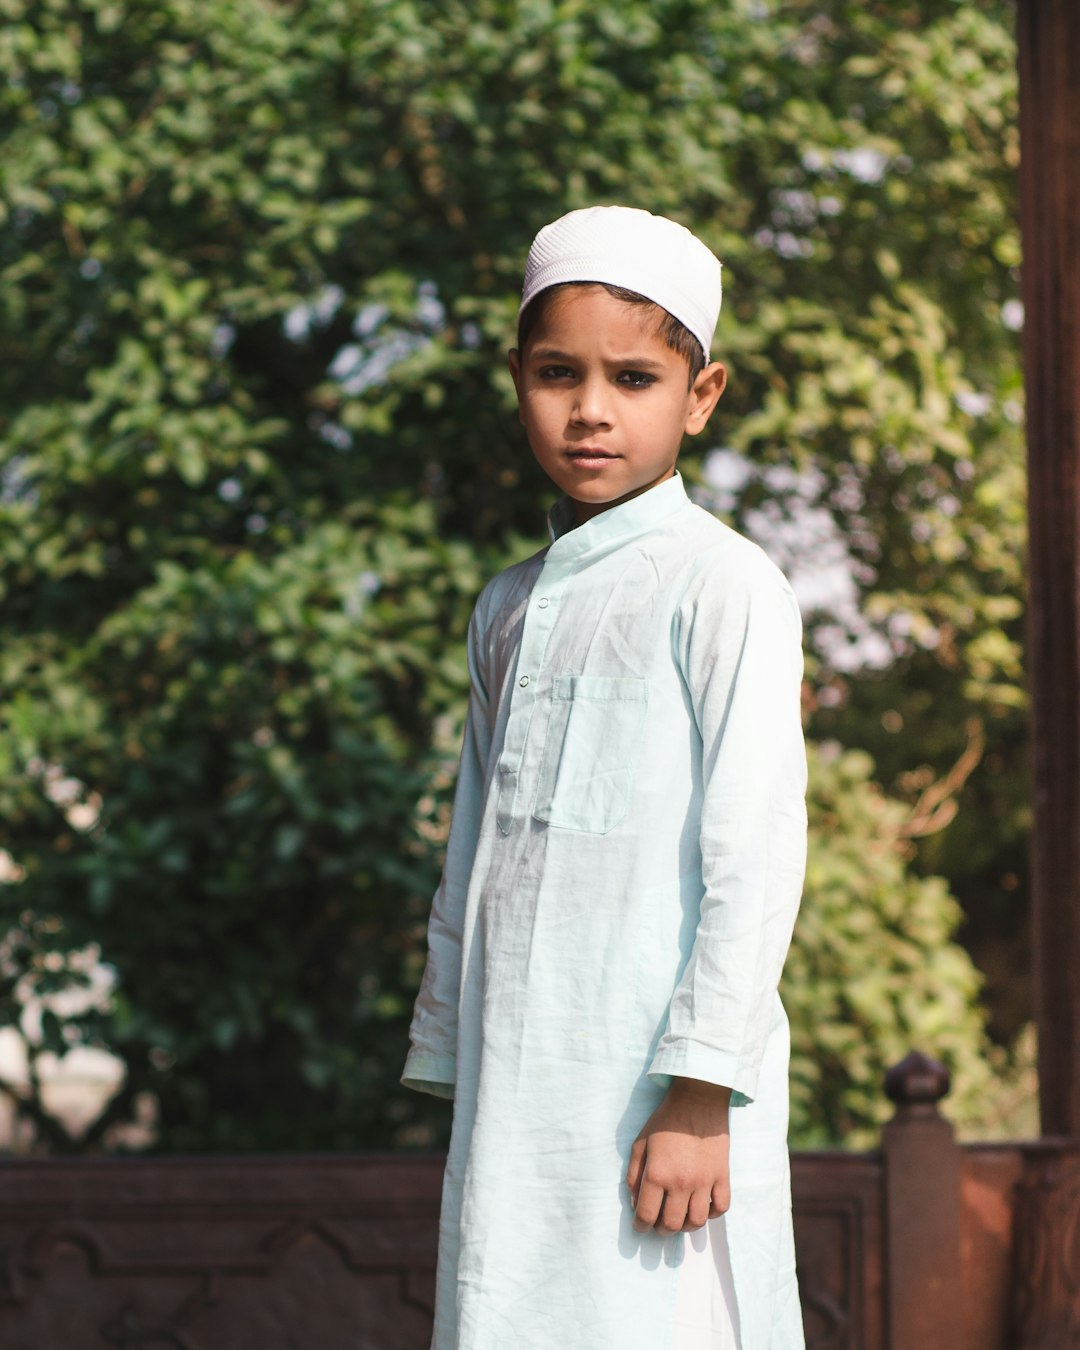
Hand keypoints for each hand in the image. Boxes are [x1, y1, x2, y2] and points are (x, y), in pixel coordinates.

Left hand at [626, 1077, 731, 1234]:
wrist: (697, 1101)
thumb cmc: (665, 1122)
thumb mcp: (640, 1144)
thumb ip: (634, 1175)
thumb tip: (635, 1203)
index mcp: (657, 1174)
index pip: (647, 1215)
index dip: (640, 1226)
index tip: (640, 1226)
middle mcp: (681, 1182)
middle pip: (671, 1224)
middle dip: (661, 1229)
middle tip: (659, 1223)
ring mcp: (704, 1181)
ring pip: (696, 1222)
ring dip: (685, 1226)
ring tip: (680, 1217)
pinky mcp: (722, 1176)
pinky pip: (720, 1208)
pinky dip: (711, 1214)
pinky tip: (702, 1206)